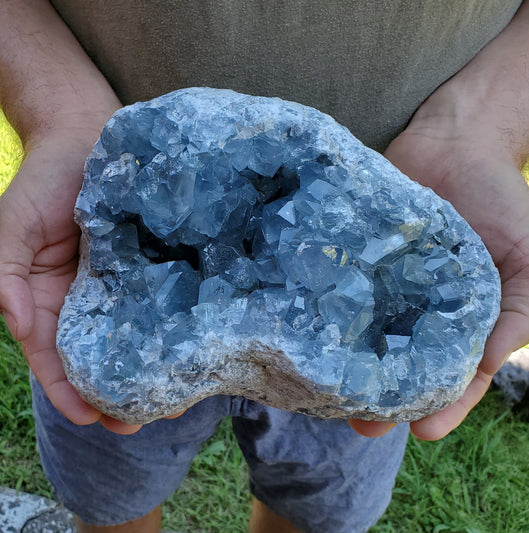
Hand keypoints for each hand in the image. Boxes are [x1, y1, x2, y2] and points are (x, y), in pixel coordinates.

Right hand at [0, 120, 151, 434]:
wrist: (87, 141)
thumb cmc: (45, 181)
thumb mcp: (9, 225)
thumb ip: (4, 274)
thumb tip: (19, 323)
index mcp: (47, 300)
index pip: (54, 358)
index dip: (69, 392)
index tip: (95, 419)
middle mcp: (85, 301)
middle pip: (97, 359)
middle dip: (115, 394)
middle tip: (144, 420)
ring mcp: (121, 286)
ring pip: (131, 340)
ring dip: (147, 372)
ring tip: (172, 401)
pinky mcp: (150, 268)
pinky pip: (157, 306)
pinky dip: (167, 333)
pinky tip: (186, 352)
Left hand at [350, 117, 528, 440]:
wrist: (457, 142)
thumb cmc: (501, 200)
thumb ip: (516, 311)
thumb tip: (484, 364)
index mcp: (463, 318)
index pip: (456, 375)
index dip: (444, 405)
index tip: (421, 431)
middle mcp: (418, 310)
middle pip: (401, 365)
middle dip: (384, 398)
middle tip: (360, 424)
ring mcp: (382, 286)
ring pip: (364, 338)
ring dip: (350, 368)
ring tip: (330, 392)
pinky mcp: (355, 260)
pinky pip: (341, 292)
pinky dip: (330, 315)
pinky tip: (312, 337)